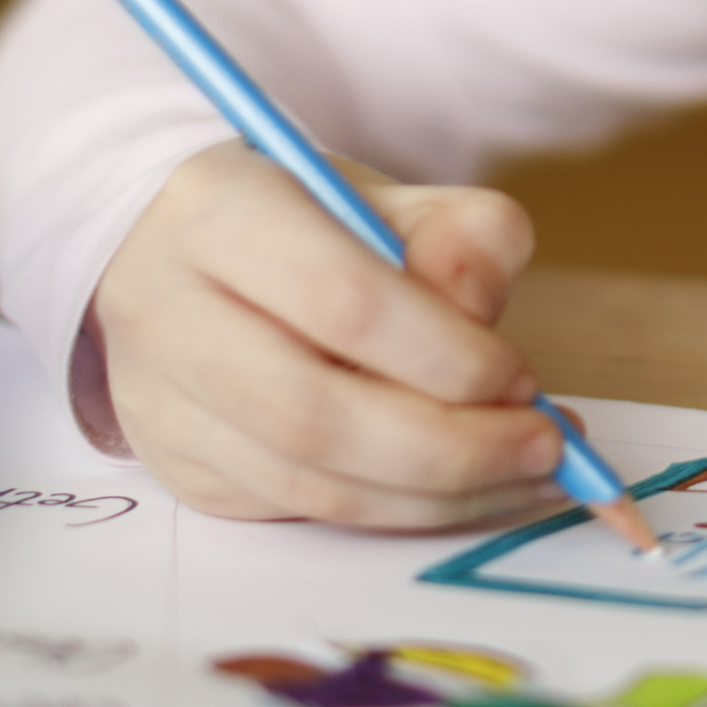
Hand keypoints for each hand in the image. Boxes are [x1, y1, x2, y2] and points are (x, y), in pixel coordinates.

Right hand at [91, 141, 569, 525]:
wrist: (178, 251)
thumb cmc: (297, 220)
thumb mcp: (381, 195)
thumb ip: (455, 233)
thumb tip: (480, 309)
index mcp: (216, 212)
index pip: (340, 298)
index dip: (444, 353)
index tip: (521, 377)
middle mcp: (167, 310)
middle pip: (313, 412)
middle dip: (449, 447)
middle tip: (543, 448)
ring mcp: (163, 401)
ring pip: (306, 481)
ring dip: (434, 495)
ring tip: (523, 474)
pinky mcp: (180, 468)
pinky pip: (299, 509)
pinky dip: (396, 510)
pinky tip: (465, 488)